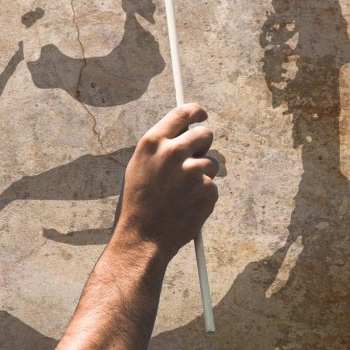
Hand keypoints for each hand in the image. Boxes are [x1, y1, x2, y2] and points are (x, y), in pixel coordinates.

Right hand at [113, 103, 218, 262]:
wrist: (142, 237)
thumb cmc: (138, 202)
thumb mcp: (140, 166)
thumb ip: (161, 147)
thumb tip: (184, 133)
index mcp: (153, 143)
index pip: (183, 113)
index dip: (196, 112)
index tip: (202, 115)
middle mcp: (174, 152)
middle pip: (205, 134)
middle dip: (203, 144)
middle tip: (194, 159)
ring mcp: (193, 171)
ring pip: (211, 163)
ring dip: (201, 175)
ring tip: (181, 193)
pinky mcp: (207, 190)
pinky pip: (212, 186)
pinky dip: (203, 195)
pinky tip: (186, 206)